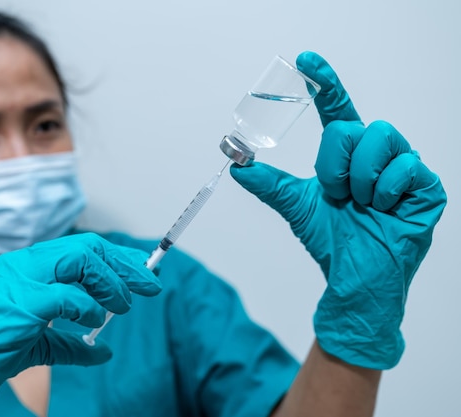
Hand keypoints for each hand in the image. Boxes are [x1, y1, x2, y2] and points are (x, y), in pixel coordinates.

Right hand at [0, 233, 160, 415]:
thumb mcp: (34, 345)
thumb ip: (69, 343)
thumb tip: (104, 350)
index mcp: (25, 267)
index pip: (80, 248)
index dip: (115, 255)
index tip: (140, 266)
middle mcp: (22, 264)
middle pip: (87, 247)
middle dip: (124, 263)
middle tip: (150, 282)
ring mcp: (20, 280)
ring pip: (81, 260)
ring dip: (111, 281)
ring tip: (125, 304)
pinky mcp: (20, 304)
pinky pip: (68, 297)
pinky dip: (89, 308)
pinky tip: (96, 322)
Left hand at [230, 51, 445, 368]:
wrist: (355, 277)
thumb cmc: (332, 240)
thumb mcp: (295, 206)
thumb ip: (268, 183)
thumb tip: (235, 164)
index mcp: (347, 155)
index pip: (336, 110)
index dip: (325, 83)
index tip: (305, 59)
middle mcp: (375, 154)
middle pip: (349, 126)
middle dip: (332, 165)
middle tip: (337, 193)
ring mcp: (402, 167)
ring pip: (379, 137)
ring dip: (358, 178)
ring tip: (361, 203)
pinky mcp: (426, 185)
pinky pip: (405, 165)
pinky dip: (385, 191)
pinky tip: (385, 209)